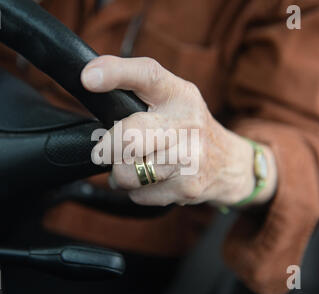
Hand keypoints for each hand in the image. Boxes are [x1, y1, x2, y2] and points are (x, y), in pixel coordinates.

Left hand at [81, 55, 276, 206]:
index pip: (147, 75)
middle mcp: (187, 122)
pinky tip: (155, 180)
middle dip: (107, 149)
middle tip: (102, 152)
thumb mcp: (174, 100)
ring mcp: (190, 157)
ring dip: (122, 175)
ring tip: (138, 167)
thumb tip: (92, 93)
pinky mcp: (188, 187)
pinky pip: (140, 194)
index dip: (116, 73)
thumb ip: (140, 96)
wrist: (230, 164)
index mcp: (178, 94)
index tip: (89, 77)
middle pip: (129, 136)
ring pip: (128, 172)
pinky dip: (138, 191)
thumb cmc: (190, 128)